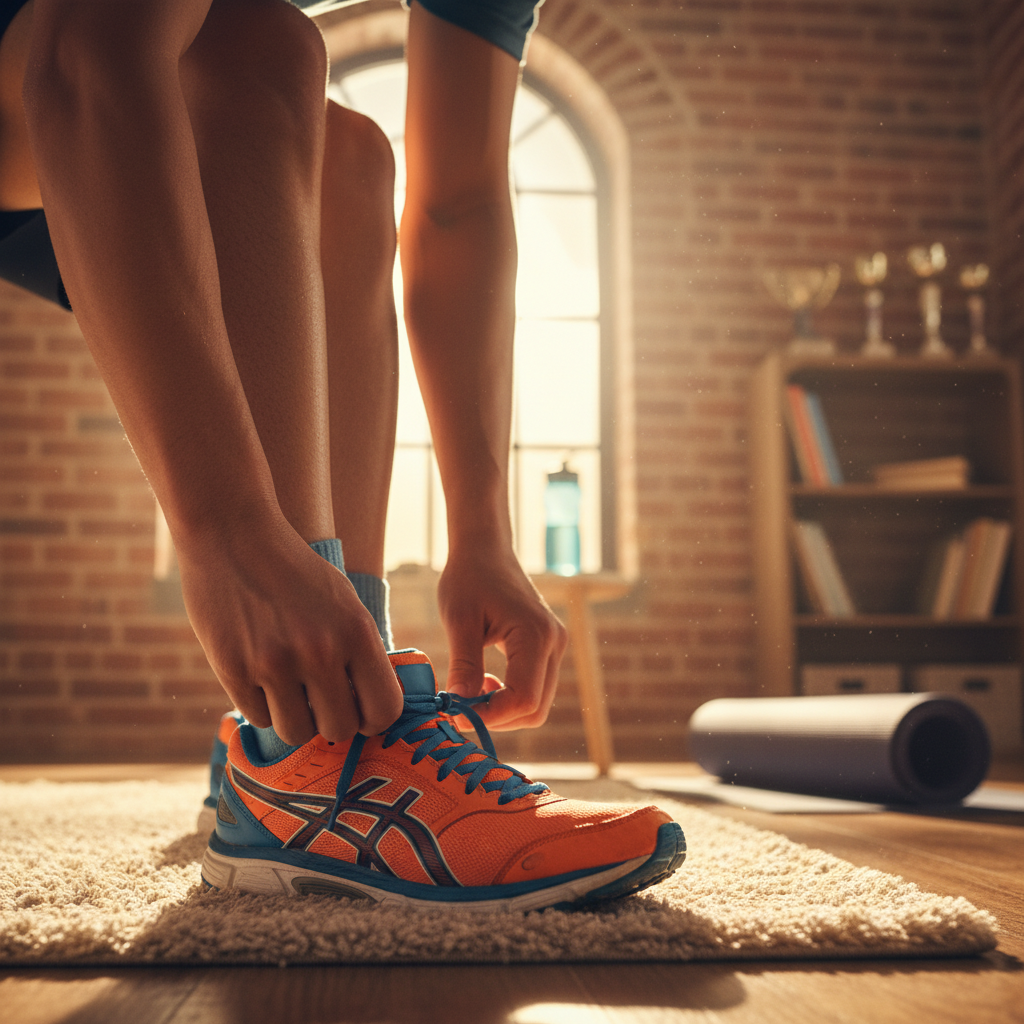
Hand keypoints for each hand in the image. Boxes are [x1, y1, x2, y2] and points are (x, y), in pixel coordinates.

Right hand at [176, 515, 402, 745]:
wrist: (233, 535)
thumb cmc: (295, 571)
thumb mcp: (344, 602)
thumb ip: (360, 652)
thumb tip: (371, 710)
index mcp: (356, 632)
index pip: (384, 710)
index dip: (373, 718)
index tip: (360, 710)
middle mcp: (320, 652)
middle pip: (339, 730)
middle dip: (331, 721)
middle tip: (320, 700)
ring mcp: (275, 664)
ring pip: (296, 732)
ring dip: (294, 718)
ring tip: (289, 688)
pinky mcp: (234, 670)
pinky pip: (257, 718)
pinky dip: (261, 705)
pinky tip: (259, 674)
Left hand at [438, 541, 567, 730]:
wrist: (486, 550)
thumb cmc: (469, 578)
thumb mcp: (459, 621)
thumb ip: (464, 665)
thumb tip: (459, 707)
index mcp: (536, 636)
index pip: (524, 699)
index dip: (490, 716)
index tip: (455, 714)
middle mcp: (555, 644)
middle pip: (535, 708)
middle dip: (498, 718)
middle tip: (459, 708)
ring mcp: (556, 646)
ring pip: (537, 703)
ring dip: (503, 710)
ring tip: (469, 693)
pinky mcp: (548, 648)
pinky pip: (535, 688)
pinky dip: (510, 697)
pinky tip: (484, 682)